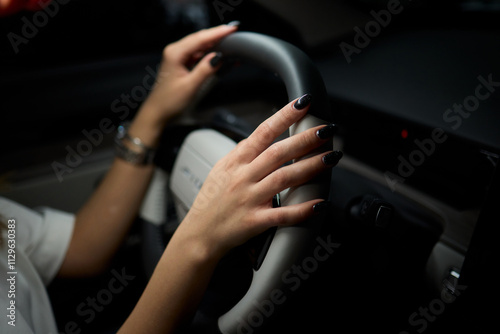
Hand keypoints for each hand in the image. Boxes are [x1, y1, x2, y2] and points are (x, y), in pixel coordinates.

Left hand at [140, 24, 237, 124]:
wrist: (157, 112)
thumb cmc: (169, 102)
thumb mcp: (190, 86)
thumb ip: (205, 70)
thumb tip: (219, 56)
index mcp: (175, 54)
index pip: (200, 38)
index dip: (217, 33)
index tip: (232, 28)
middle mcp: (175, 51)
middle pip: (200, 39)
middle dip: (217, 36)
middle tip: (234, 33)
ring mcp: (177, 57)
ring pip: (199, 46)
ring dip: (215, 46)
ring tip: (231, 45)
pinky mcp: (180, 64)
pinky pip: (197, 55)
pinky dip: (209, 55)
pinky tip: (219, 56)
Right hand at [176, 95, 341, 258]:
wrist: (200, 234)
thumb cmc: (211, 202)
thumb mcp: (220, 169)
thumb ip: (241, 152)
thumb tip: (259, 136)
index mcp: (235, 162)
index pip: (262, 132)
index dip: (284, 116)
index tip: (302, 104)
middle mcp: (242, 178)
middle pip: (277, 153)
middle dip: (304, 139)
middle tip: (325, 130)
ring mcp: (249, 199)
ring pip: (283, 178)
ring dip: (310, 167)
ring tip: (330, 157)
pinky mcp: (255, 221)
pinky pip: (283, 214)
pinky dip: (303, 209)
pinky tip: (320, 202)